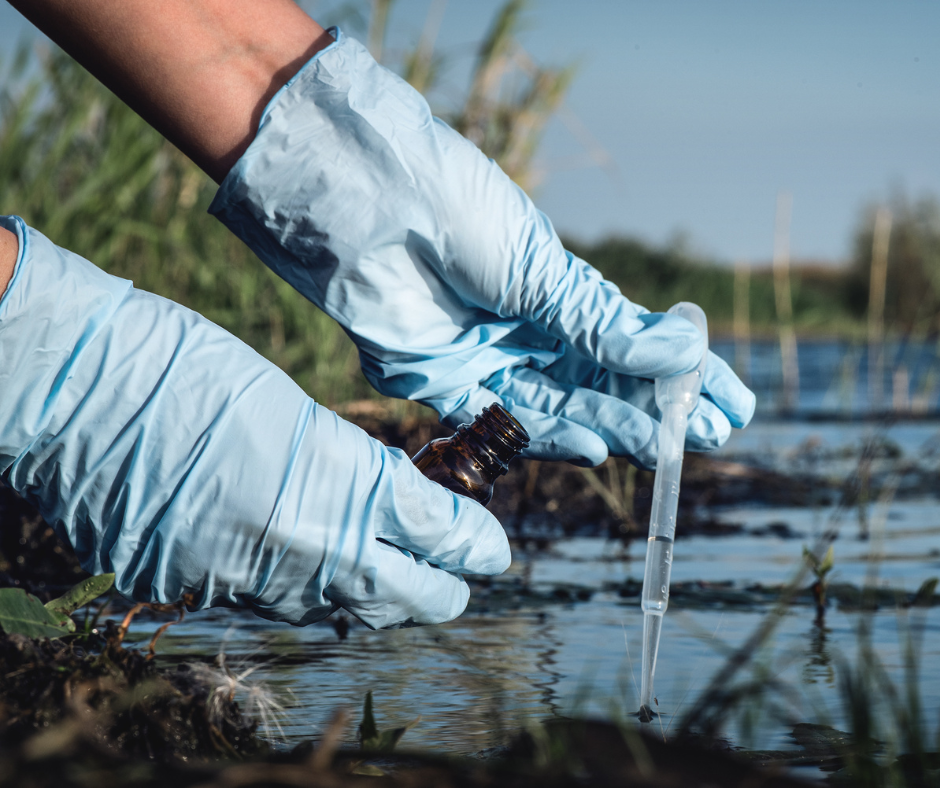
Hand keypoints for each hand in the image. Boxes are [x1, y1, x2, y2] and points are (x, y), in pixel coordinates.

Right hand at [0, 215, 508, 627]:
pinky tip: (308, 561)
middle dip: (447, 584)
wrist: (81, 392)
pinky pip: (281, 608)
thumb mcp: (296, 410)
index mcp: (346, 487)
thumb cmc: (191, 369)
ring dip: (381, 592)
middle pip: (415, 600)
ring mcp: (255, 583)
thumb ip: (353, 471)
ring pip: (350, 613)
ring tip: (390, 563)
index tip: (492, 546)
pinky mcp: (203, 594)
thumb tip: (395, 507)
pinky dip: (310, 590)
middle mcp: (310, 552)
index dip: (478, 543)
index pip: (445, 537)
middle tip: (455, 561)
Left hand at [210, 29, 754, 468]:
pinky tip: (597, 448)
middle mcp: (528, 331)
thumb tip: (685, 352)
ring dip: (616, 428)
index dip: (686, 375)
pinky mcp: (446, 385)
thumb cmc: (458, 212)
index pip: (636, 342)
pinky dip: (552, 437)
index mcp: (558, 291)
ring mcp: (490, 360)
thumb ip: (602, 323)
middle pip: (605, 384)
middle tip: (712, 437)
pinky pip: (507, 423)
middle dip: (659, 411)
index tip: (734, 401)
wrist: (370, 206)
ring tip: (664, 446)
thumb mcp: (541, 268)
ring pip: (565, 409)